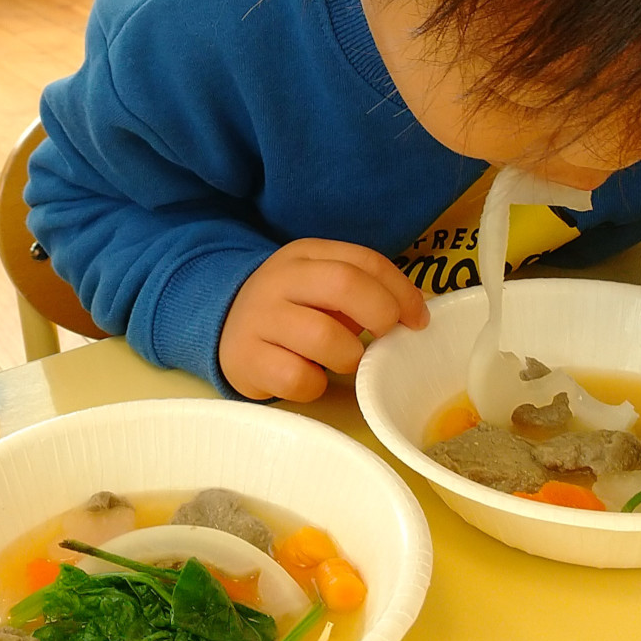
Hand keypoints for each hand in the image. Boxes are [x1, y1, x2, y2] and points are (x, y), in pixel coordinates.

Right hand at [220, 239, 429, 401]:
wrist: (223, 326)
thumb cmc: (292, 309)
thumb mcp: (320, 286)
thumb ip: (362, 290)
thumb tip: (415, 314)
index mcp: (305, 255)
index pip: (364, 261)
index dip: (400, 291)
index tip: (418, 320)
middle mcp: (279, 280)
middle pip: (344, 284)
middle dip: (380, 314)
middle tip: (386, 338)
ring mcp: (258, 318)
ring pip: (323, 336)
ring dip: (348, 356)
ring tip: (343, 361)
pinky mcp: (245, 358)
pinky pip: (297, 377)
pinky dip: (314, 384)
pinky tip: (309, 377)